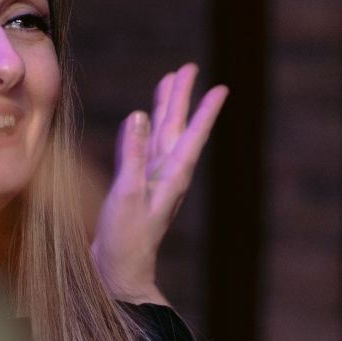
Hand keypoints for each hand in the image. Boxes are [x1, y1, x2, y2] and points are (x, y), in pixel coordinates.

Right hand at [92, 63, 226, 303]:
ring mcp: (152, 180)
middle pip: (176, 127)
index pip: (192, 135)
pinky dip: (143, 130)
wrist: (120, 272)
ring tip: (168, 82)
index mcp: (172, 176)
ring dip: (164, 108)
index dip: (205, 110)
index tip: (221, 88)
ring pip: (160, 134)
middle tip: (188, 67)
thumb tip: (140, 115)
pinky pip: (142, 149)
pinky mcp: (136, 187)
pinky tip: (141, 121)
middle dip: (181, 97)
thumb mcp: (127, 194)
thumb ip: (132, 155)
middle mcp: (167, 174)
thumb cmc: (126, 239)